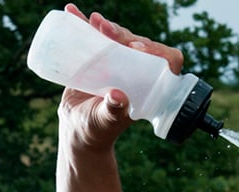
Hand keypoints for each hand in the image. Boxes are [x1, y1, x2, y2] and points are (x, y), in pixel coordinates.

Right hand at [58, 3, 184, 151]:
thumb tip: (118, 97)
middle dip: (124, 34)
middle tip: (106, 30)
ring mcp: (117, 63)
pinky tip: (74, 12)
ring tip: (93, 20)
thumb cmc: (96, 131)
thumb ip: (112, 112)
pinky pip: (94, 37)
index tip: (136, 47)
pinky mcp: (98, 58)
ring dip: (107, 26)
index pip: (165, 61)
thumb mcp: (104, 122)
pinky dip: (84, 24)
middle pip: (138, 44)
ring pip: (118, 37)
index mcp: (148, 86)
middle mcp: (136, 72)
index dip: (156, 50)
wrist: (77, 130)